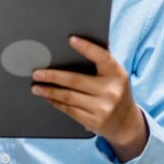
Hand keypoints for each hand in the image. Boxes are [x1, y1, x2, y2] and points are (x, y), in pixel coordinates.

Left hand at [30, 36, 147, 161]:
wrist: (126, 123)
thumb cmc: (115, 91)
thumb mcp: (115, 76)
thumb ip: (102, 60)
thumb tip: (80, 39)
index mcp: (117, 74)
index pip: (102, 57)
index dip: (87, 47)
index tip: (71, 39)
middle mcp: (111, 91)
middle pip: (76, 80)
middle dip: (52, 76)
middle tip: (36, 73)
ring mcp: (103, 108)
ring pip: (69, 96)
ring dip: (49, 91)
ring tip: (36, 86)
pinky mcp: (94, 122)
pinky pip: (69, 110)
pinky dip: (56, 102)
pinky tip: (48, 97)